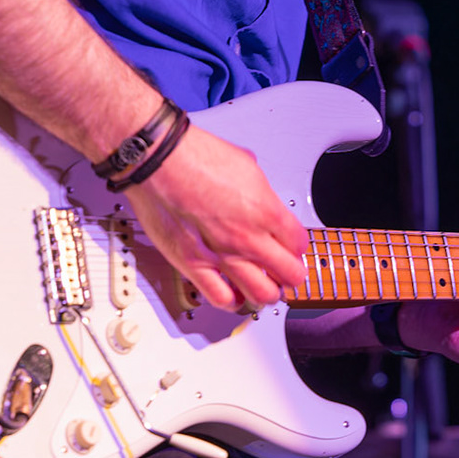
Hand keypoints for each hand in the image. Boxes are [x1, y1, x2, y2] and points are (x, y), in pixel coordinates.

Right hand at [124, 124, 307, 311]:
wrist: (158, 161)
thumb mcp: (245, 164)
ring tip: (265, 287)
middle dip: (292, 274)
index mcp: (265, 210)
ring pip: (262, 295)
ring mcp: (222, 255)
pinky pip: (222, 299)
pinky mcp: (194, 265)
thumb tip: (263, 197)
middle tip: (286, 271)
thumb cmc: (194, 156)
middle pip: (290, 274)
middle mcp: (248, 238)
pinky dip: (234, 301)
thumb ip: (260, 190)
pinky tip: (234, 295)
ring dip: (268, 293)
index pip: (300, 244)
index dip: (298, 247)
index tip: (293, 247)